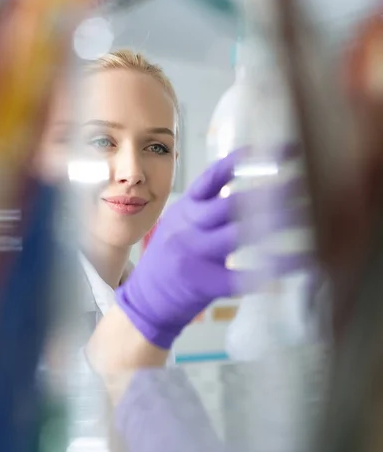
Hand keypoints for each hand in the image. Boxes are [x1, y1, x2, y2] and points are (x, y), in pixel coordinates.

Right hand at [115, 147, 309, 348]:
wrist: (146, 299)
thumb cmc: (170, 258)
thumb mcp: (180, 224)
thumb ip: (207, 207)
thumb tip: (250, 190)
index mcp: (186, 210)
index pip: (212, 178)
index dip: (239, 162)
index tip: (267, 152)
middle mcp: (189, 228)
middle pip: (231, 204)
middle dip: (268, 193)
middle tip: (300, 184)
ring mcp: (195, 255)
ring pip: (238, 234)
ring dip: (274, 224)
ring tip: (305, 215)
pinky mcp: (204, 283)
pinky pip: (243, 275)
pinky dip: (273, 268)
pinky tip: (298, 262)